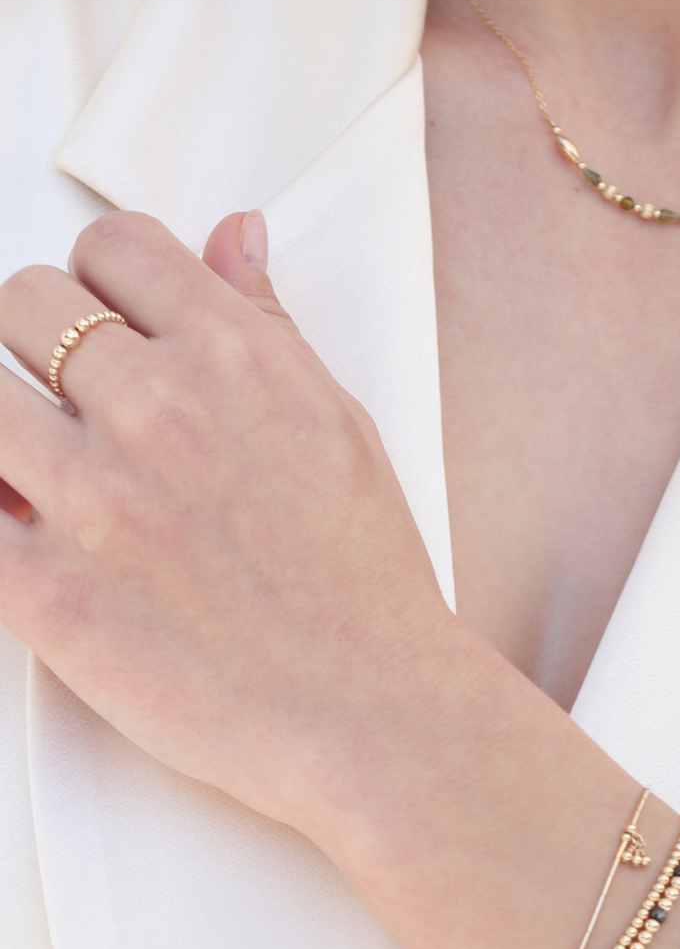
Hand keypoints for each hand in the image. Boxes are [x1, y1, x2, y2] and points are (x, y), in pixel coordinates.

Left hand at [0, 211, 454, 833]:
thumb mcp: (342, 428)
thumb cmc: (368, 585)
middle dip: (41, 347)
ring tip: (49, 475)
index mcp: (236, 360)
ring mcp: (96, 501)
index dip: (105, 285)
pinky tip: (26, 530)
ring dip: (6, 426)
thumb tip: (233, 237)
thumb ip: (272, 325)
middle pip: (23, 303)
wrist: (374, 712)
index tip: (113, 330)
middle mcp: (159, 410)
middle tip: (77, 409)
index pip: (113, 248)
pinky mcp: (49, 594)